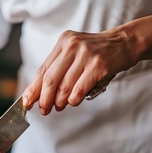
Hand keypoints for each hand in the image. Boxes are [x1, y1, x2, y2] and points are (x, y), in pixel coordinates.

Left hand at [22, 29, 137, 114]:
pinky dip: (73, 100)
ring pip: (64, 86)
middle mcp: (72, 46)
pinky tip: (73, 102)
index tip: (26, 102)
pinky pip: (79, 89)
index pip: (43, 69)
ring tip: (59, 107)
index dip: (33, 89)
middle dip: (44, 99)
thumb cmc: (97, 52)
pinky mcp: (98, 65)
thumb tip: (40, 94)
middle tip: (44, 109)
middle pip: (50, 80)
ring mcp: (86, 55)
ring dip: (59, 102)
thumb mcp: (75, 52)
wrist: (125, 43)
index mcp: (63, 43)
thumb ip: (59, 69)